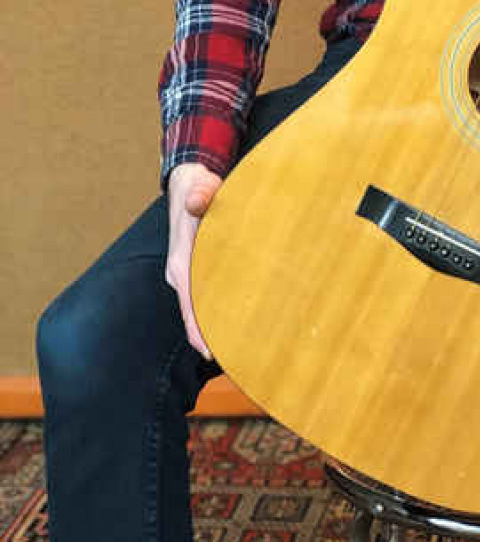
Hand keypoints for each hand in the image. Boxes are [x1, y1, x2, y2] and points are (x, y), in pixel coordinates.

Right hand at [166, 162, 222, 358]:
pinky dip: (214, 311)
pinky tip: (234, 320)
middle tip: (233, 359)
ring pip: (198, 306)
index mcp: (180, 261)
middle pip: (192, 312)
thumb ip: (202, 195)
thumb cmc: (198, 186)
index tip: (209, 351)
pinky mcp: (195, 269)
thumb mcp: (201, 187)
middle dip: (207, 336)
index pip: (187, 302)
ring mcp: (186, 272)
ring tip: (237, 348)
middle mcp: (180, 271)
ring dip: (212, 325)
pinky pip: (203, 296)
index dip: (197, 328)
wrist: (188, 182)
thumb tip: (198, 202)